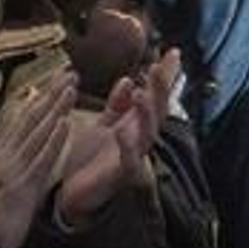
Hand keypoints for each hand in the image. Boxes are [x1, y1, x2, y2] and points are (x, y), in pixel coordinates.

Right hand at [0, 69, 75, 247]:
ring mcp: (14, 169)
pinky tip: (66, 125)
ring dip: (55, 109)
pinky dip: (53, 140)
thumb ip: (15, 151)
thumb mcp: (5, 174)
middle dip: (52, 94)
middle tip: (71, 73)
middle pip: (31, 118)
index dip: (43, 96)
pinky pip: (41, 159)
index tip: (60, 76)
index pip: (25, 117)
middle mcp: (7, 154)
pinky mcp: (22, 186)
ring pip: (37, 132)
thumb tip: (24, 132)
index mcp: (4, 151)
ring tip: (71, 89)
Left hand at [56, 50, 181, 228]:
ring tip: (141, 93)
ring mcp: (134, 156)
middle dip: (160, 88)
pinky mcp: (121, 176)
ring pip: (148, 132)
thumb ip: (116, 105)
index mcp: (134, 124)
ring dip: (146, 113)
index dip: (163, 75)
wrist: (75, 195)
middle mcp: (139, 138)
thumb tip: (128, 79)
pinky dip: (127, 147)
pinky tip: (123, 132)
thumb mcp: (103, 125)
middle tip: (160, 66)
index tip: (172, 52)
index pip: (153, 94)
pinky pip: (128, 161)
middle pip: (157, 109)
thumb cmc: (91, 159)